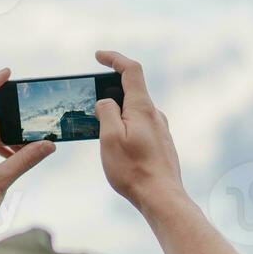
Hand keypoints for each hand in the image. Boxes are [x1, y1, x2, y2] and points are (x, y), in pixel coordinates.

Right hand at [93, 50, 186, 214]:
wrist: (161, 197)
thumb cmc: (134, 170)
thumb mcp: (110, 138)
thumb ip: (106, 113)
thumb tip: (105, 102)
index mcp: (142, 108)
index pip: (131, 70)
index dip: (114, 58)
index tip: (99, 56)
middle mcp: (154, 115)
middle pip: (131, 91)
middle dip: (109, 92)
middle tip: (90, 106)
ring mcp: (159, 129)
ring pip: (134, 112)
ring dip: (116, 114)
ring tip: (100, 133)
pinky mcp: (160, 144)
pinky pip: (139, 127)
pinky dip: (125, 128)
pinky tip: (116, 148)